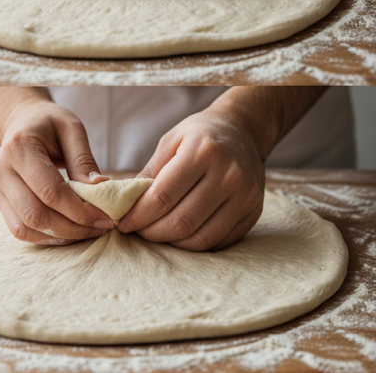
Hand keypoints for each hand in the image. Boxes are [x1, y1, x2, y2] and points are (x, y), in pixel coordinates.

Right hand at [0, 99, 114, 244]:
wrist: (20, 122)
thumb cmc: (48, 123)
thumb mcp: (72, 129)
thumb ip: (84, 161)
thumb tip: (100, 190)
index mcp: (19, 148)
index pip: (50, 192)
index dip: (80, 211)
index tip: (106, 218)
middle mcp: (1, 170)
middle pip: (35, 215)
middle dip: (72, 228)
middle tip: (100, 227)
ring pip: (25, 228)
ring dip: (59, 236)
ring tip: (86, 231)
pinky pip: (20, 230)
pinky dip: (45, 236)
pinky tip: (67, 230)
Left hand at [118, 108, 265, 250]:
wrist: (242, 131)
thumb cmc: (199, 136)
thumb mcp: (170, 142)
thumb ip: (149, 173)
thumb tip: (125, 204)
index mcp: (203, 152)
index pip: (162, 197)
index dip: (138, 216)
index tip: (123, 223)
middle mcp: (228, 175)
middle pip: (182, 222)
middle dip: (152, 233)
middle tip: (137, 231)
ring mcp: (246, 196)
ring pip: (201, 238)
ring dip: (172, 243)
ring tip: (156, 234)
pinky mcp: (254, 212)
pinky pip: (219, 241)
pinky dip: (194, 244)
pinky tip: (180, 235)